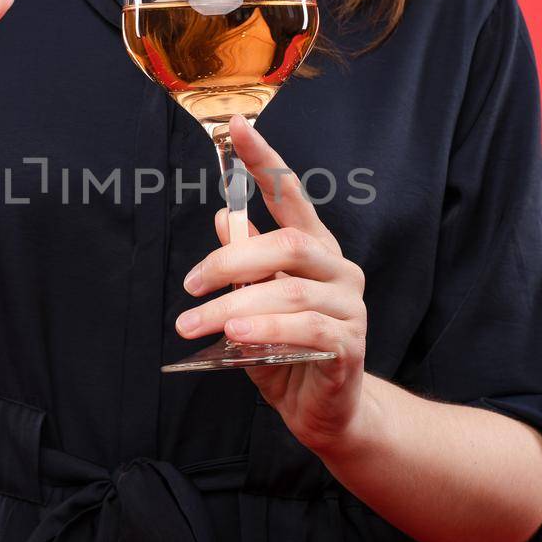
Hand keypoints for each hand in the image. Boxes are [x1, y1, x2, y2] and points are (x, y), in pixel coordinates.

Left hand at [175, 115, 370, 456]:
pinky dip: (268, 330)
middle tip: (191, 284)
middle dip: (233, 259)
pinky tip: (237, 336)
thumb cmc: (287, 353)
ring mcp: (350, 308)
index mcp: (314, 251)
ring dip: (236, 304)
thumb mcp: (253, 305)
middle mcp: (338, 270)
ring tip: (197, 323)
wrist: (326, 414)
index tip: (237, 127)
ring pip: (292, 291)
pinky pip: (308, 331)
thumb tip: (223, 219)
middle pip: (288, 244)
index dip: (265, 160)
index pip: (291, 194)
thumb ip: (243, 265)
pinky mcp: (350, 346)